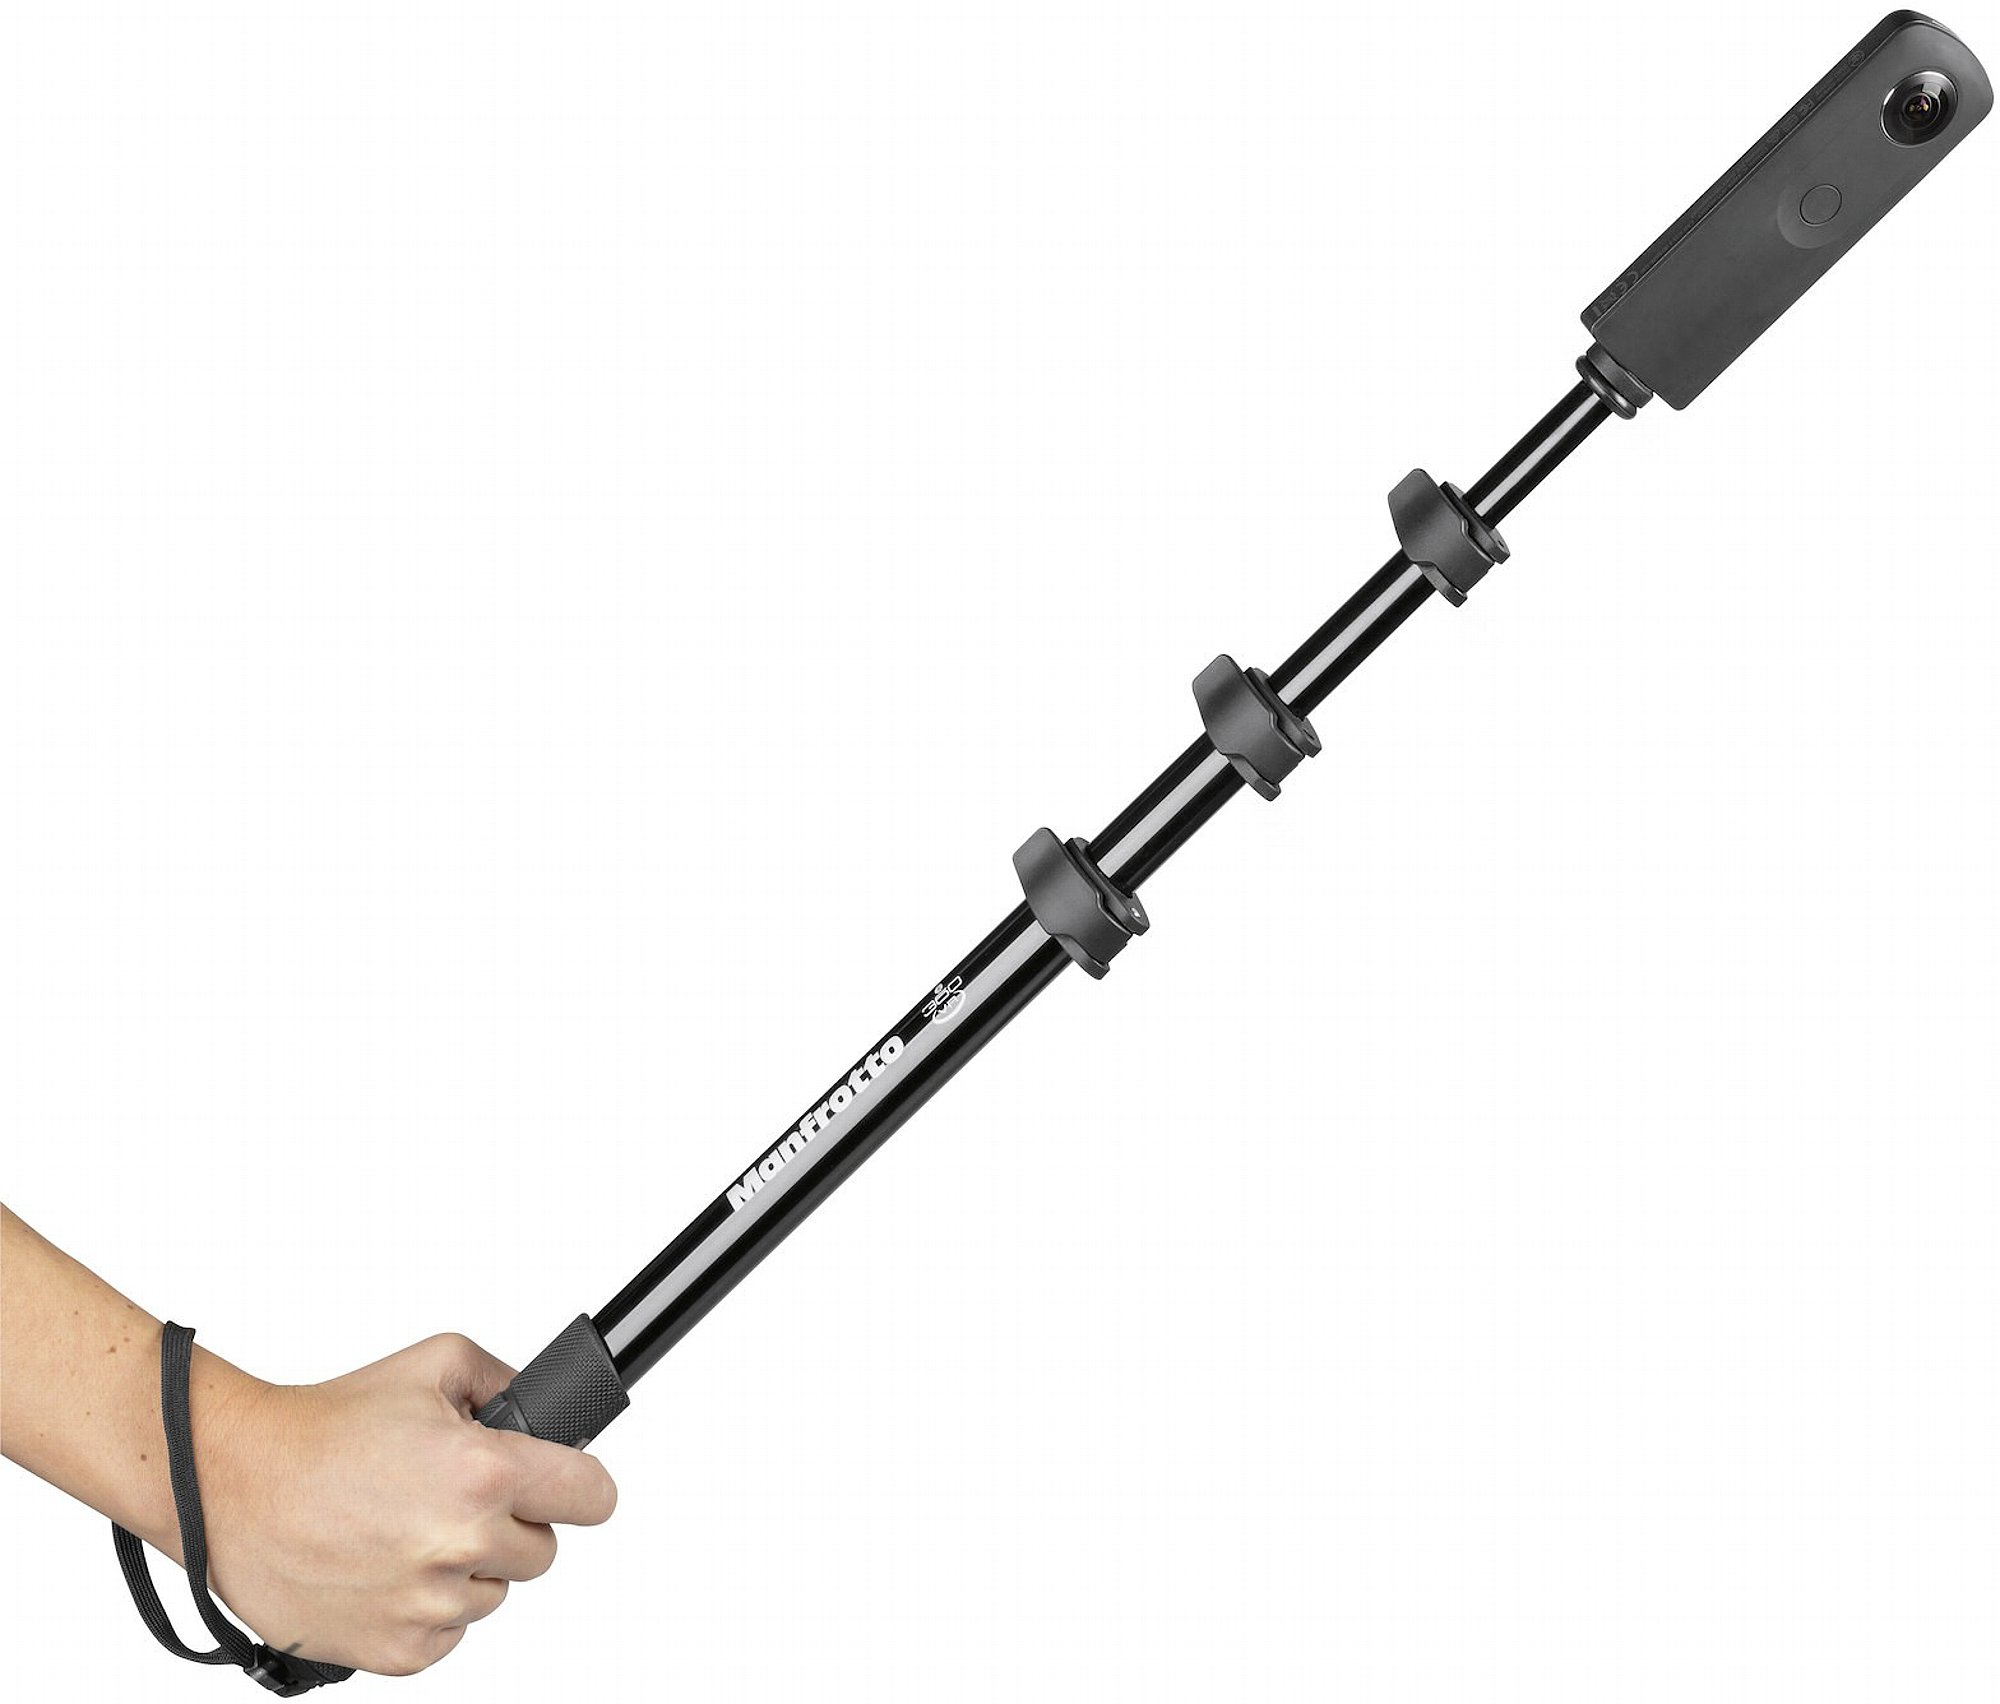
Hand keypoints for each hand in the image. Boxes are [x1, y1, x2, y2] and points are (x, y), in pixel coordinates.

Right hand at [197, 1333, 617, 1675]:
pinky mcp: (398, 1650)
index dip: (583, 1486)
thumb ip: (505, 1381)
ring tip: (406, 1527)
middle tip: (455, 1496)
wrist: (232, 1484)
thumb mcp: (433, 1363)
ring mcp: (430, 1605)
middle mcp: (463, 1544)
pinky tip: (386, 1566)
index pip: (593, 1496)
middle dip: (511, 1523)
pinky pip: (449, 1633)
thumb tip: (545, 1407)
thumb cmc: (325, 1426)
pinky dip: (427, 1606)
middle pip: (543, 1549)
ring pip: (493, 1593)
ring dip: (466, 1567)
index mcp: (484, 1473)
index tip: (570, 1486)